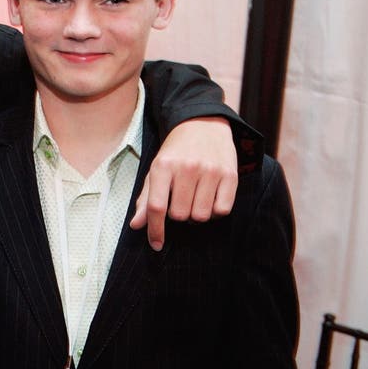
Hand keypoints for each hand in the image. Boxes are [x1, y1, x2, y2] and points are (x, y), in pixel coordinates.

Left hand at [130, 116, 237, 249]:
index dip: (155, 230)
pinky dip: (215, 211)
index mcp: (163, 166)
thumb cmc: (175, 152)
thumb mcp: (156, 170)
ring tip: (194, 199)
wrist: (203, 124)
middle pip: (180, 215)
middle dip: (178, 215)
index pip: (157, 207)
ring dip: (196, 215)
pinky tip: (210, 198)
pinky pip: (222, 210)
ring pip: (201, 216)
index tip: (156, 244)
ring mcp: (210, 171)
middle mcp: (187, 168)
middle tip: (180, 201)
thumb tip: (136, 226)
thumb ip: (146, 199)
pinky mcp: (230, 174)